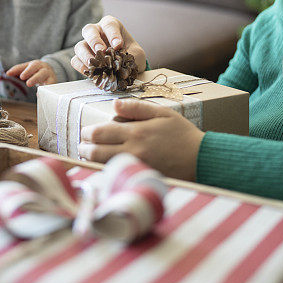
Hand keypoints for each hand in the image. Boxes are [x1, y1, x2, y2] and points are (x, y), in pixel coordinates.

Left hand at [6, 60, 56, 86]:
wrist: (50, 70)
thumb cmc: (36, 69)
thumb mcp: (27, 67)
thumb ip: (17, 69)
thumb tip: (7, 73)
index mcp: (37, 64)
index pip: (32, 66)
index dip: (27, 71)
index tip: (21, 77)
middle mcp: (45, 70)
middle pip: (41, 73)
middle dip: (35, 78)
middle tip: (28, 84)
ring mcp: (50, 77)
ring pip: (49, 80)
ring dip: (43, 86)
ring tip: (37, 90)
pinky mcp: (54, 84)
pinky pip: (51, 88)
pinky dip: (46, 91)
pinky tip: (40, 95)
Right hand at [71, 15, 146, 75]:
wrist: (127, 67)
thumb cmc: (131, 54)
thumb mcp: (137, 54)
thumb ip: (132, 57)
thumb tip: (123, 67)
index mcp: (111, 25)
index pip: (109, 25)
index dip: (112, 34)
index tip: (118, 45)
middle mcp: (96, 32)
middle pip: (89, 31)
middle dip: (94, 41)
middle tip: (102, 51)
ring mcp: (87, 45)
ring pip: (79, 46)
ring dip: (85, 55)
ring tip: (95, 65)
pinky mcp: (81, 58)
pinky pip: (75, 60)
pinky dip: (81, 66)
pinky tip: (90, 72)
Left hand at [78, 99, 203, 181]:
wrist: (201, 159)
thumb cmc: (182, 134)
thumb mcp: (162, 113)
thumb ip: (137, 108)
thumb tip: (114, 105)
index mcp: (136, 133)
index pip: (101, 133)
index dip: (89, 133)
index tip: (86, 132)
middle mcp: (133, 151)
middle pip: (96, 152)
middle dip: (85, 148)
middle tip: (82, 145)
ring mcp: (136, 167)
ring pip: (103, 166)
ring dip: (91, 161)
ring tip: (88, 155)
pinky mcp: (140, 178)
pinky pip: (116, 176)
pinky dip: (106, 171)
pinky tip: (104, 167)